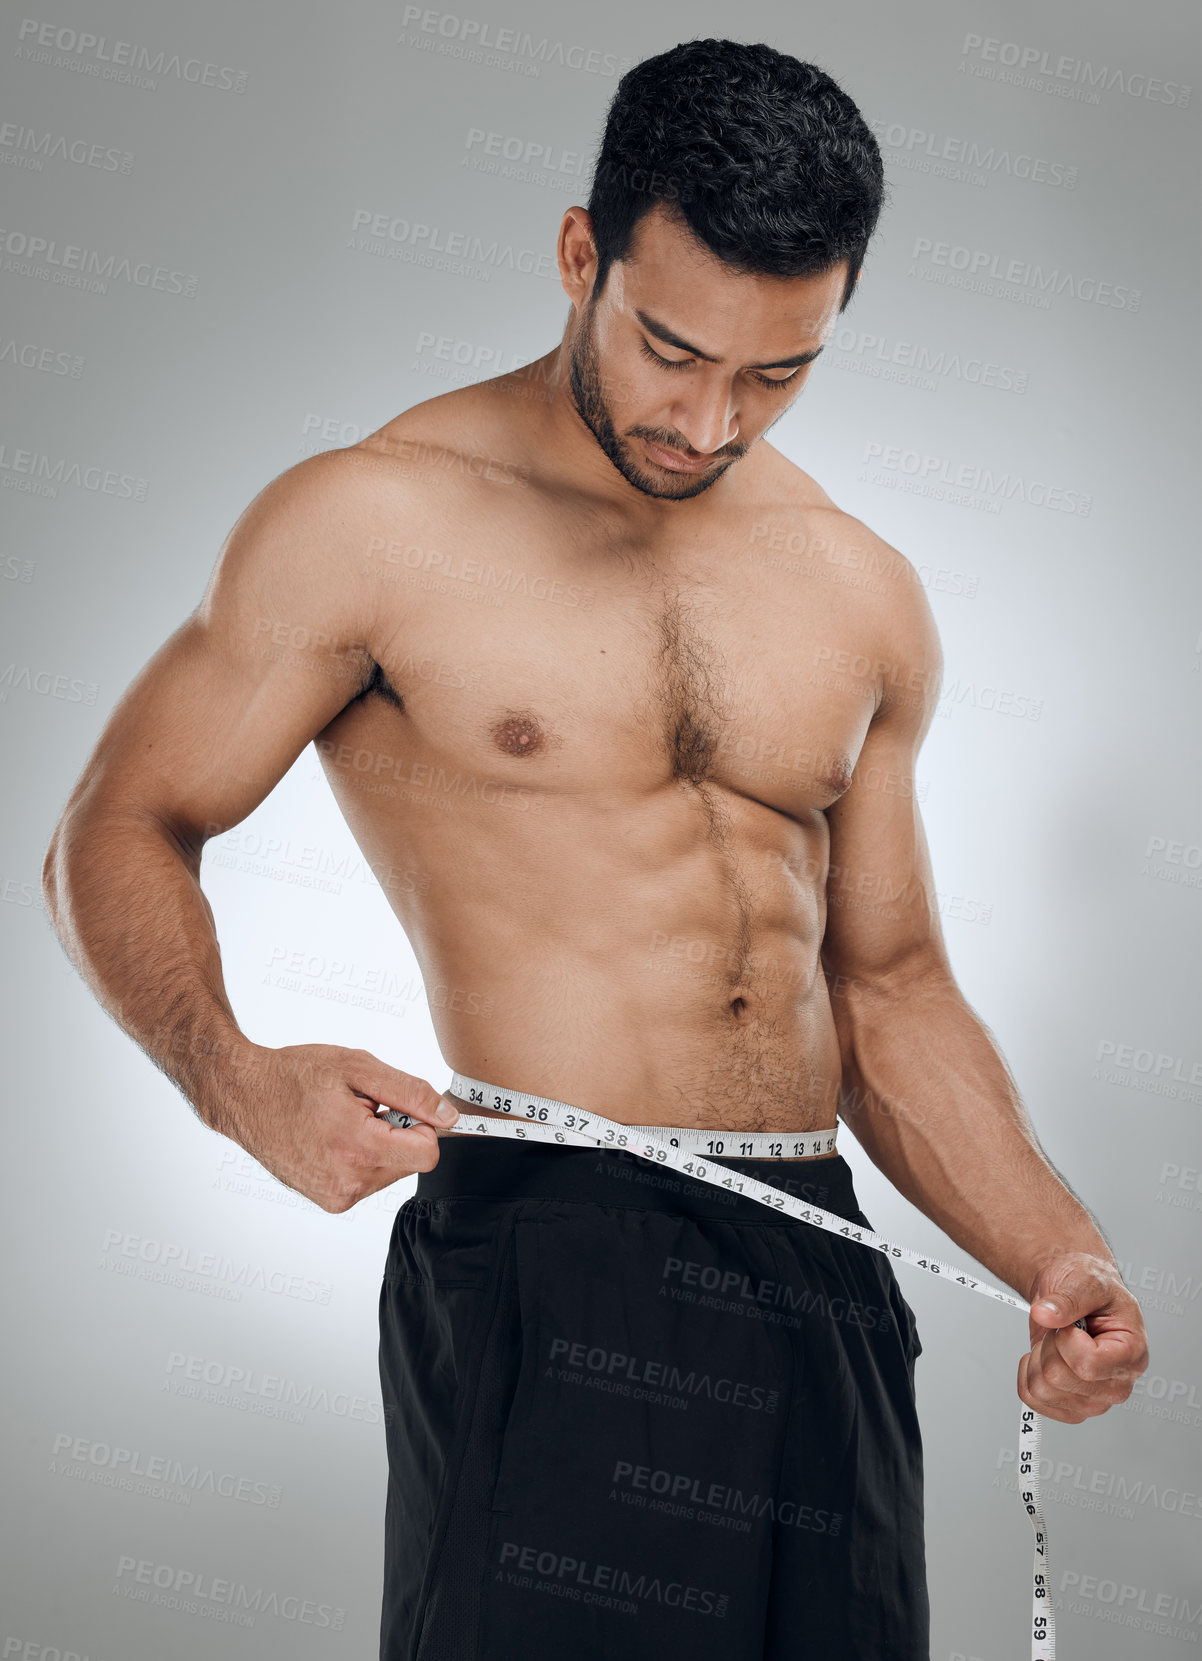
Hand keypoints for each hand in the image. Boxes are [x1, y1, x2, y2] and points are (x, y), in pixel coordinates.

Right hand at [208, 1042, 459, 1212]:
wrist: (245, 1096)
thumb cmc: (296, 1075)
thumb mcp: (358, 1068)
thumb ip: (410, 1093)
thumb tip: (448, 1116)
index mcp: (358, 1148)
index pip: (428, 1153)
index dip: (421, 1123)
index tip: (397, 1105)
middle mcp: (349, 1182)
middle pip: (411, 1162)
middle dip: (397, 1132)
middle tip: (360, 1108)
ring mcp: (337, 1196)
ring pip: (392, 1171)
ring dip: (379, 1145)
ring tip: (342, 1122)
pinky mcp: (330, 1202)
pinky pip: (370, 1179)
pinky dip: (362, 1158)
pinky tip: (333, 1138)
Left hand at [1018, 1251, 1148, 1423]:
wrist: (1073, 1291)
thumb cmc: (1089, 1286)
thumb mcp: (1085, 1281)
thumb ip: (1067, 1298)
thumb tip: (1044, 1314)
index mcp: (1132, 1353)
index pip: (1087, 1365)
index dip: (1065, 1340)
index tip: (1070, 1324)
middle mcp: (1116, 1382)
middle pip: (1058, 1379)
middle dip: (1049, 1346)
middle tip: (1062, 1329)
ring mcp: (1095, 1399)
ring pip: (1042, 1391)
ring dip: (1037, 1359)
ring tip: (1055, 1342)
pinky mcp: (1073, 1406)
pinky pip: (1033, 1400)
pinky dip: (1027, 1375)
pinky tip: (1043, 1357)